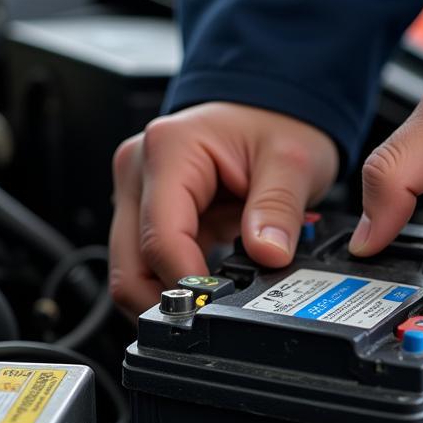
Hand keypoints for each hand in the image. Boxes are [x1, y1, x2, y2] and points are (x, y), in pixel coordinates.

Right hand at [110, 103, 338, 315]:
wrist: (268, 106)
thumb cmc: (274, 122)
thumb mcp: (293, 162)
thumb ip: (279, 210)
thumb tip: (268, 256)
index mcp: (168, 150)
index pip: (159, 239)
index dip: (187, 284)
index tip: (218, 307)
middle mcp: (139, 170)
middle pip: (129, 266)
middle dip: (168, 302)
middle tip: (213, 317)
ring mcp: (137, 193)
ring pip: (133, 271)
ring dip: (172, 291)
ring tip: (220, 289)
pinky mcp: (145, 213)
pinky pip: (150, 263)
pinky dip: (178, 279)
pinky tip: (211, 275)